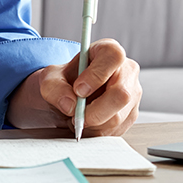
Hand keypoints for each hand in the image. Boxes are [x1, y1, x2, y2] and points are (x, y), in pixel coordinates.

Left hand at [7, 38, 141, 135]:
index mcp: (108, 51)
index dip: (96, 74)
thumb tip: (70, 105)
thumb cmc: (64, 80)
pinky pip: (117, 129)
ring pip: (119, 116)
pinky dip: (97, 131)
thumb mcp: (50, 78)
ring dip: (93, 124)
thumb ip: (55, 88)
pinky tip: (86, 124)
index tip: (78, 90)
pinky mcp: (131, 115)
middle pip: (121, 94)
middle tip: (75, 116)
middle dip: (94, 111)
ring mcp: (132, 94)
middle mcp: (126, 71)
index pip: (113, 57)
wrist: (68, 95)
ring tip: (76, 118)